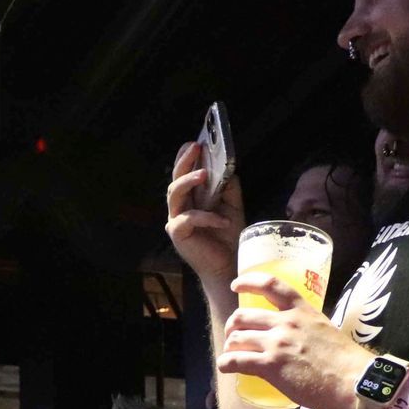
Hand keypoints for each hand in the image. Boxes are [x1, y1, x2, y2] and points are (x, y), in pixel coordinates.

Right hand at [165, 142, 245, 285]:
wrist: (228, 265)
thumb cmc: (227, 237)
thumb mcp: (233, 207)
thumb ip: (229, 188)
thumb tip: (228, 167)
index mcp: (191, 198)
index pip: (183, 173)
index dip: (187, 157)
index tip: (197, 143)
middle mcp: (180, 207)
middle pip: (175, 179)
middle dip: (184, 161)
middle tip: (196, 148)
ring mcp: (176, 220)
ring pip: (174, 193)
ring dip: (189, 181)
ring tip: (204, 174)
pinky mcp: (178, 234)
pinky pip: (188, 218)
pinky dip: (207, 217)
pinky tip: (222, 221)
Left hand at [220, 272, 367, 408]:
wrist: (354, 382)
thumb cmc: (347, 362)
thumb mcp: (326, 331)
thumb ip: (307, 329)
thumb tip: (297, 339)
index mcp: (302, 310)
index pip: (271, 285)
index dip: (248, 281)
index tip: (236, 285)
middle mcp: (287, 322)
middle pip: (244, 315)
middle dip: (232, 325)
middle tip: (233, 336)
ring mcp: (277, 343)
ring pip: (237, 337)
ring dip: (229, 346)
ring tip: (231, 355)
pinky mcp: (271, 365)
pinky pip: (236, 360)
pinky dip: (225, 363)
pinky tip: (225, 367)